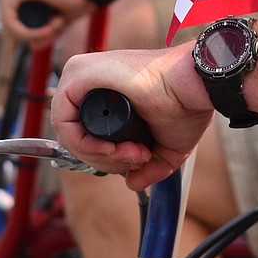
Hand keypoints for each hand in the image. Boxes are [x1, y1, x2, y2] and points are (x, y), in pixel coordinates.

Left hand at [0, 0, 86, 44]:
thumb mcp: (59, 15)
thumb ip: (46, 30)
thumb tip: (33, 47)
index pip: (13, 18)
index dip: (34, 31)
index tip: (58, 24)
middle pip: (11, 23)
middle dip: (36, 33)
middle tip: (59, 23)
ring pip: (10, 27)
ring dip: (37, 33)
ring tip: (59, 22)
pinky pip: (11, 25)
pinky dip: (30, 33)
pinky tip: (50, 26)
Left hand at [51, 45, 212, 190]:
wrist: (193, 85)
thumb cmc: (185, 105)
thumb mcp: (165, 147)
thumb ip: (148, 167)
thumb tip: (133, 183)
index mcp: (108, 94)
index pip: (87, 136)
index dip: (108, 158)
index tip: (138, 160)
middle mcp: (91, 83)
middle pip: (77, 138)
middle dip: (106, 160)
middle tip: (136, 159)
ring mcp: (82, 76)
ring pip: (70, 134)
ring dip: (100, 156)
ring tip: (132, 153)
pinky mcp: (79, 74)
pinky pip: (64, 122)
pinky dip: (85, 143)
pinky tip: (111, 147)